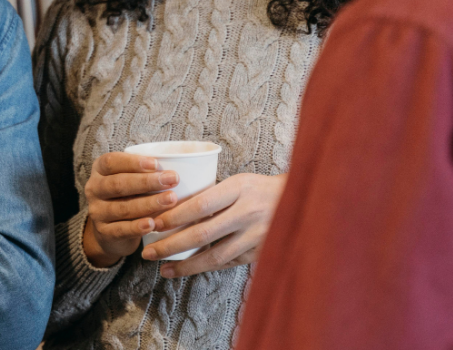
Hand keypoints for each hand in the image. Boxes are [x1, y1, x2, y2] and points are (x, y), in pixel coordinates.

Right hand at [80, 152, 179, 268]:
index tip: (157, 164)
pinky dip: (138, 227)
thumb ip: (144, 172)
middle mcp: (94, 189)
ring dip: (148, 203)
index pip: (111, 162)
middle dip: (147, 182)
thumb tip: (178, 164)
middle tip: (172, 180)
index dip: (133, 162)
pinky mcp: (104, 233)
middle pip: (118, 184)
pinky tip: (152, 224)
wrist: (110, 232)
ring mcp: (97, 212)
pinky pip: (121, 229)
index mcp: (99, 170)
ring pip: (122, 207)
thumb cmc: (128, 197)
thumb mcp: (130, 181)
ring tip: (171, 200)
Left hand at [142, 172, 286, 277]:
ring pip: (214, 257)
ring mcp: (256, 236)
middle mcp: (248, 213)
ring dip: (186, 265)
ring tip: (164, 269)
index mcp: (240, 188)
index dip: (174, 216)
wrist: (304, 203)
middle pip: (202, 234)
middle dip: (171, 245)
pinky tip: (188, 269)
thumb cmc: (261, 189)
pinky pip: (228, 263)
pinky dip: (206, 267)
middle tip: (149, 253)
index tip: (154, 224)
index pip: (200, 204)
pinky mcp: (261, 254)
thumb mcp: (238, 182)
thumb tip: (173, 207)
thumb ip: (213, 195)